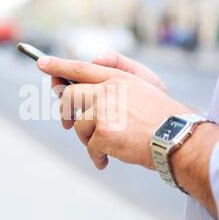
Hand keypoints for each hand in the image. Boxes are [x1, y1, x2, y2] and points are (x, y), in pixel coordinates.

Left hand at [38, 56, 190, 169]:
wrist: (177, 138)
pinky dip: (97, 157)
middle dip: (64, 111)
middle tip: (66, 124)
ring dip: (88, 139)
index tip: (41, 63)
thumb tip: (96, 59)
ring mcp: (104, 111)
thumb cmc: (164, 113)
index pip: (80, 68)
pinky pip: (89, 147)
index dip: (58, 66)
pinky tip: (106, 160)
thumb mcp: (148, 82)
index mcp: (116, 78)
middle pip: (69, 96)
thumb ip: (121, 66)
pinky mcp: (104, 133)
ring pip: (78, 125)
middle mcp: (107, 90)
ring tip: (105, 145)